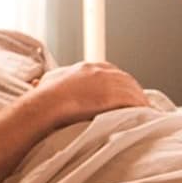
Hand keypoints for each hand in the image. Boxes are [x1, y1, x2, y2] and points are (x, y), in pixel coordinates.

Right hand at [17, 61, 149, 126]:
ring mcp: (109, 81)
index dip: (115, 84)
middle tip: (137, 104)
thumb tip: (35, 83)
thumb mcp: (44, 84)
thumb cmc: (41, 99)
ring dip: (139, 100)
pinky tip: (146, 115)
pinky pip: (135, 100)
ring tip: (145, 111)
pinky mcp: (115, 94)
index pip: (108, 72)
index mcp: (85, 67)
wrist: (46, 104)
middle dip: (131, 91)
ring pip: (132, 88)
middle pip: (124, 79)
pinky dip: (142, 107)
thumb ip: (45, 82)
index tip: (118, 94)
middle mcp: (99, 70)